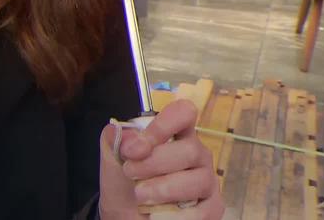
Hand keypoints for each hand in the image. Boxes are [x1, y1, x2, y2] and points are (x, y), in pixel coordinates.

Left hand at [98, 99, 223, 218]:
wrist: (124, 217)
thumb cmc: (123, 185)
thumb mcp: (112, 158)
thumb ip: (114, 139)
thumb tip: (127, 134)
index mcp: (175, 134)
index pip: (183, 114)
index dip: (163, 126)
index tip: (136, 148)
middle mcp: (196, 154)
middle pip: (189, 149)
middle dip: (153, 163)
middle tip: (130, 173)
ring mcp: (206, 180)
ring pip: (197, 180)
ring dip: (163, 189)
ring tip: (140, 196)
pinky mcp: (212, 208)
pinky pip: (202, 211)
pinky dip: (175, 215)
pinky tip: (158, 214)